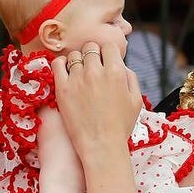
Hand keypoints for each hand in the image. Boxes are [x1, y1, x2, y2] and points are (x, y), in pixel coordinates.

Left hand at [52, 41, 142, 159]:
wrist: (101, 145)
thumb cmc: (120, 126)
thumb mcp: (136, 100)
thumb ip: (130, 77)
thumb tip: (120, 64)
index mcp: (116, 72)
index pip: (108, 46)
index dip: (108, 52)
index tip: (106, 61)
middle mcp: (96, 72)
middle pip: (90, 47)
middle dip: (93, 54)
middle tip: (93, 67)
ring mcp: (77, 79)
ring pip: (74, 55)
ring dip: (78, 60)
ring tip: (79, 73)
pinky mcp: (62, 88)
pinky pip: (57, 64)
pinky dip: (61, 63)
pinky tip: (65, 70)